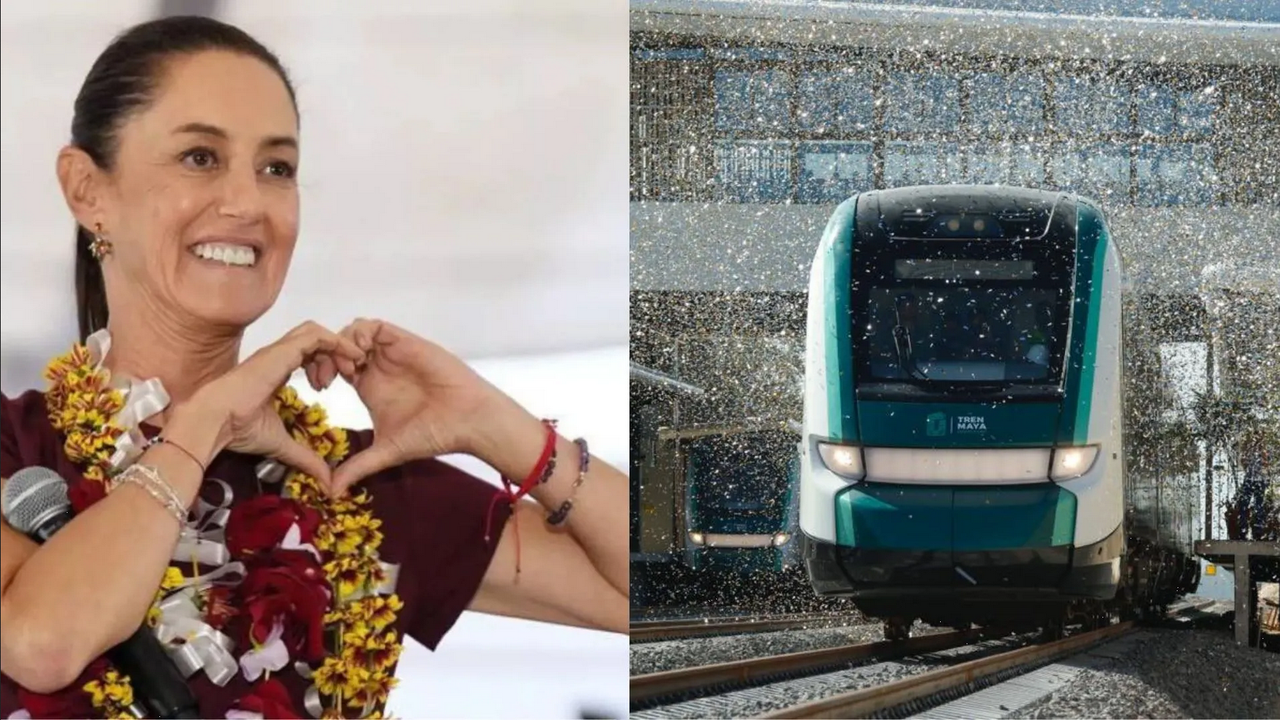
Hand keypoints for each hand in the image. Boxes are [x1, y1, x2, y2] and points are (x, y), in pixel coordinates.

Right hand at [187, 321, 365, 482]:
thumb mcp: (282, 444)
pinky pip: (316, 336)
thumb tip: (326, 479)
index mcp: (275, 372)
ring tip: (352, 369)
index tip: (338, 385)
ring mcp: (279, 351)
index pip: (306, 356)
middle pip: (314, 341)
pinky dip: (337, 342)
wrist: (214, 421)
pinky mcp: (282, 351)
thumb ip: (305, 457)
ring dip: (339, 347)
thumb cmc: (237, 430)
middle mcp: (277, 358)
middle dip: (337, 353)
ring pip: (316, 333)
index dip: (326, 364)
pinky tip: (349, 360)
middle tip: (350, 375)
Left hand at [314, 319, 512, 496]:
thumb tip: (330, 493)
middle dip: (325, 354)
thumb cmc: (434, 433)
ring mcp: (390, 352)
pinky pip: (374, 326)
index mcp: (369, 387)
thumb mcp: (387, 451)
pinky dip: (360, 334)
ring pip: (353, 331)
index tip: (318, 389)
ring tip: (346, 367)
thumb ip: (358, 467)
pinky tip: (360, 356)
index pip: (335, 367)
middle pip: (339, 345)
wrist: (468, 419)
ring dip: (342, 343)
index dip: (321, 372)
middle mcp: (378, 367)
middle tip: (325, 376)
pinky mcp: (405, 342)